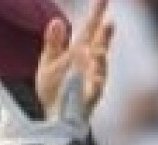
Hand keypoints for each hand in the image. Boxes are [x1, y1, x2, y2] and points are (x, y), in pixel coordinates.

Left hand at [35, 0, 113, 115]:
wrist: (54, 117)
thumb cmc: (54, 89)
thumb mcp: (49, 63)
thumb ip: (53, 43)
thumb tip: (56, 20)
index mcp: (79, 52)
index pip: (89, 29)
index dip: (96, 14)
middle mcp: (90, 64)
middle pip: (99, 45)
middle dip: (104, 35)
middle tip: (108, 23)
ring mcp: (92, 80)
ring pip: (100, 66)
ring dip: (100, 57)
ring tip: (99, 48)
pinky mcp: (91, 97)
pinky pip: (96, 88)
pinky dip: (95, 81)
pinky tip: (94, 75)